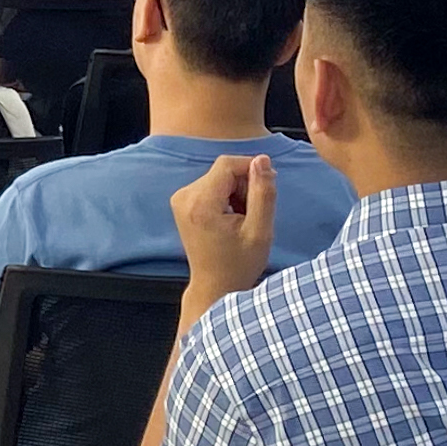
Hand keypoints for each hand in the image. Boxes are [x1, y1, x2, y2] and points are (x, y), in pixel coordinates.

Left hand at [169, 152, 276, 297]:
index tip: (266, 190)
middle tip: (253, 213)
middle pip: (223, 171)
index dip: (251, 170)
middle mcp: (185, 196)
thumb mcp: (260, 230)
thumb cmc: (239, 264)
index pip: (227, 164)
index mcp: (200, 203)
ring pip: (219, 177)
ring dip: (237, 192)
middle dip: (244, 186)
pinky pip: (211, 186)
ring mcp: (180, 199)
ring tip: (242, 219)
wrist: (215, 286)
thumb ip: (263, 193)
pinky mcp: (182, 202)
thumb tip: (262, 159)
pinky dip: (225, 197)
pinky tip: (231, 219)